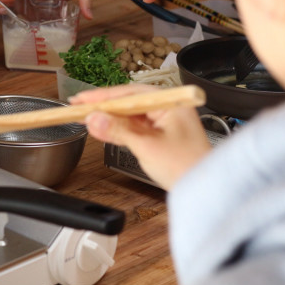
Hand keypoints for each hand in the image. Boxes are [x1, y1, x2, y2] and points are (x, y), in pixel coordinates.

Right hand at [70, 84, 210, 189]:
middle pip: (127, 102)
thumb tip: (93, 118)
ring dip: (107, 118)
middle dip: (102, 106)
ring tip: (84, 118)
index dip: (101, 96)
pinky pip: (134, 127)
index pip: (129, 93)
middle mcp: (167, 108)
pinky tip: (101, 129)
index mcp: (170, 102)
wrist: (207, 191)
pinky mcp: (160, 136)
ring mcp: (164, 122)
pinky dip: (117, 129)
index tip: (80, 100)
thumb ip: (118, 130)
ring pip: (129, 115)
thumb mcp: (147, 146)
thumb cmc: (187, 167)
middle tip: (77, 107)